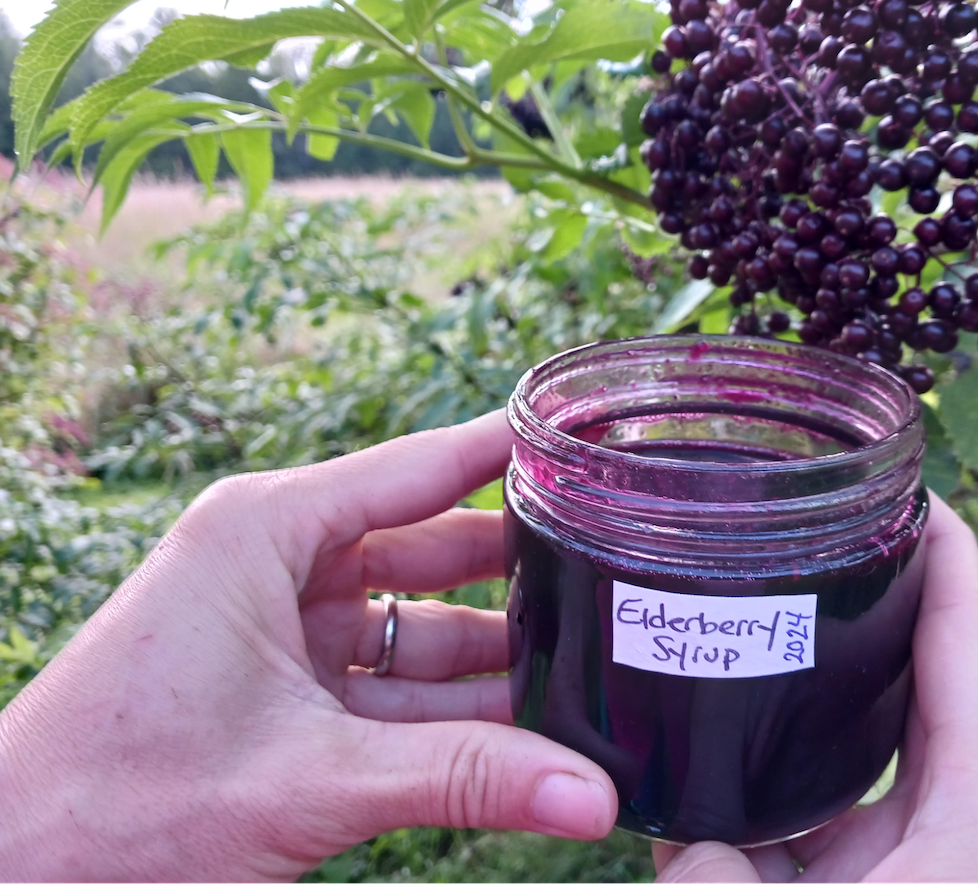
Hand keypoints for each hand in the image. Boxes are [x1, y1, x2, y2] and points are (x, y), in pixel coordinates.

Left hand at [0, 411, 615, 882]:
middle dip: (520, 570)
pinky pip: (395, 688)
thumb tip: (586, 795)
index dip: (507, 451)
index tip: (585, 437)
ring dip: (496, 657)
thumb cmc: (117, 804)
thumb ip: (463, 780)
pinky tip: (527, 728)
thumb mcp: (311, 778)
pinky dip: (455, 710)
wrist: (18, 876)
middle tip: (618, 567)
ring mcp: (285, 631)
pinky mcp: (288, 693)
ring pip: (419, 627)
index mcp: (267, 529)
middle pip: (432, 548)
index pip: (420, 469)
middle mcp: (279, 564)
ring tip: (591, 663)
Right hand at [652, 496, 977, 883]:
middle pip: (926, 676)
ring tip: (759, 625)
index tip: (911, 483)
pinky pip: (839, 813)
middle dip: (877, 601)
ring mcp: (940, 861)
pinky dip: (783, 787)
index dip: (949, 552)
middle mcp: (973, 829)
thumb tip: (670, 823)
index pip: (972, 645)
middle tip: (821, 533)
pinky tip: (719, 771)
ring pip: (874, 744)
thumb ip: (710, 873)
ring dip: (819, 691)